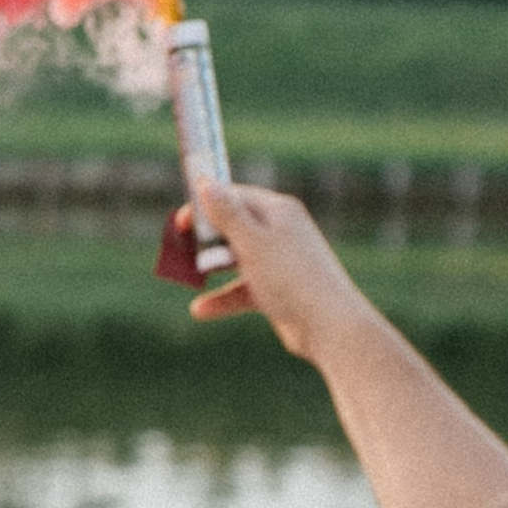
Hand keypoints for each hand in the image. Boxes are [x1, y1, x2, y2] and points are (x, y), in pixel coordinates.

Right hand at [186, 181, 379, 359]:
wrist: (328, 325)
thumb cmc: (291, 278)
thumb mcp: (253, 243)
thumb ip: (227, 214)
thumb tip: (205, 182)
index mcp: (278, 210)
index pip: (235, 196)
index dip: (205, 204)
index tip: (180, 222)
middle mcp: (280, 231)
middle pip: (233, 226)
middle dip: (206, 238)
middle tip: (180, 249)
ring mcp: (278, 260)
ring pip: (236, 258)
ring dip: (211, 268)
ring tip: (188, 276)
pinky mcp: (277, 288)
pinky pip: (243, 287)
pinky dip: (223, 297)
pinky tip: (200, 310)